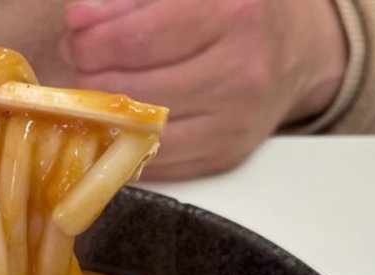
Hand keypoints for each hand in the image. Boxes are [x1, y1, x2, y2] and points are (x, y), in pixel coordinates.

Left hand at [62, 0, 347, 178]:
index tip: (75, 28)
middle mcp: (239, 70)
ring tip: (95, 86)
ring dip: (103, 112)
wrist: (299, 52)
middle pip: (134, 87)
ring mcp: (233, 121)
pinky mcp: (225, 155)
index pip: (139, 37)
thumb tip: (83, 18)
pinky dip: (126, 142)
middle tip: (80, 58)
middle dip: (91, 73)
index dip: (94, 36)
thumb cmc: (239, 9)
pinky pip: (157, 160)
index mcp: (234, 12)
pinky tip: (116, 120)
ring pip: (141, 129)